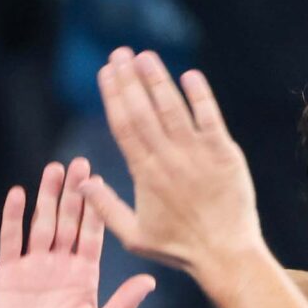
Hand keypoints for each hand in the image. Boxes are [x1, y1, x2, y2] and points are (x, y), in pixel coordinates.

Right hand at [0, 157, 156, 307]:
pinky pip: (11, 240)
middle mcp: (60, 266)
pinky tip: (17, 193)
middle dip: (72, 193)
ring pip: (41, 223)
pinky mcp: (7, 274)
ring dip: (46, 197)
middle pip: (67, 221)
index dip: (95, 208)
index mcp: (83, 275)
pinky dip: (12, 217)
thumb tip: (151, 281)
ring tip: (52, 169)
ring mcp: (33, 268)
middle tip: (77, 163)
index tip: (99, 180)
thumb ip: (123, 303)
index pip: (91, 233)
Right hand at [78, 48, 262, 280]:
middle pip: (143, 111)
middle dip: (129, 79)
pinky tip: (189, 75)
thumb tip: (82, 180)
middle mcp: (168, 159)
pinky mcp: (224, 153)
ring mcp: (197, 154)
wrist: (226, 254)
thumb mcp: (134, 235)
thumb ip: (106, 207)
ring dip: (158, 80)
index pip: (124, 126)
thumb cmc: (178, 247)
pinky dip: (200, 96)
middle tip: (119, 53)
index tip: (105, 72)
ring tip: (145, 56)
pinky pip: (210, 118)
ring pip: (173, 109)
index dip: (113, 96)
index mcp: (145, 174)